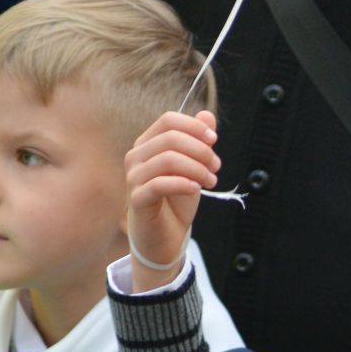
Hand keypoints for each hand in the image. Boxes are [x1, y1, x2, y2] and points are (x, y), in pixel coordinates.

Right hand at [124, 109, 218, 290]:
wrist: (165, 236)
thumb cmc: (176, 200)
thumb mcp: (193, 168)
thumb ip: (199, 142)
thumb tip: (208, 115)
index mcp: (147, 144)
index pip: (168, 120)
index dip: (194, 126)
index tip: (214, 140)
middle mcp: (136, 156)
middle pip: (171, 138)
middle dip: (201, 150)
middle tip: (216, 166)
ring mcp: (134, 177)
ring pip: (167, 159)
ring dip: (197, 168)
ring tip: (210, 180)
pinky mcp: (137, 199)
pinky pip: (160, 184)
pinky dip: (183, 183)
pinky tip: (196, 188)